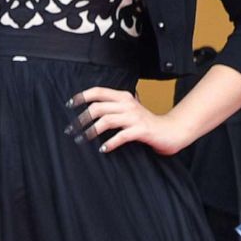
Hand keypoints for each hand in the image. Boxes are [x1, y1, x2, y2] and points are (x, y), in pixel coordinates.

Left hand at [67, 87, 191, 154]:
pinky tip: (103, 149)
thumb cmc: (145, 123)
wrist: (171, 131)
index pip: (98, 91)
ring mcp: (135, 117)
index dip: (82, 97)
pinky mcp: (141, 130)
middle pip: (98, 107)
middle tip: (72, 130)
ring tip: (82, 139)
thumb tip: (88, 112)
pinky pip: (121, 136)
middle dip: (81, 119)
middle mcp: (128, 104)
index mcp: (123, 96)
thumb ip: (113, 108)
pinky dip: (110, 143)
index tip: (69, 105)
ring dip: (91, 131)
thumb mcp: (128, 110)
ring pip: (106, 120)